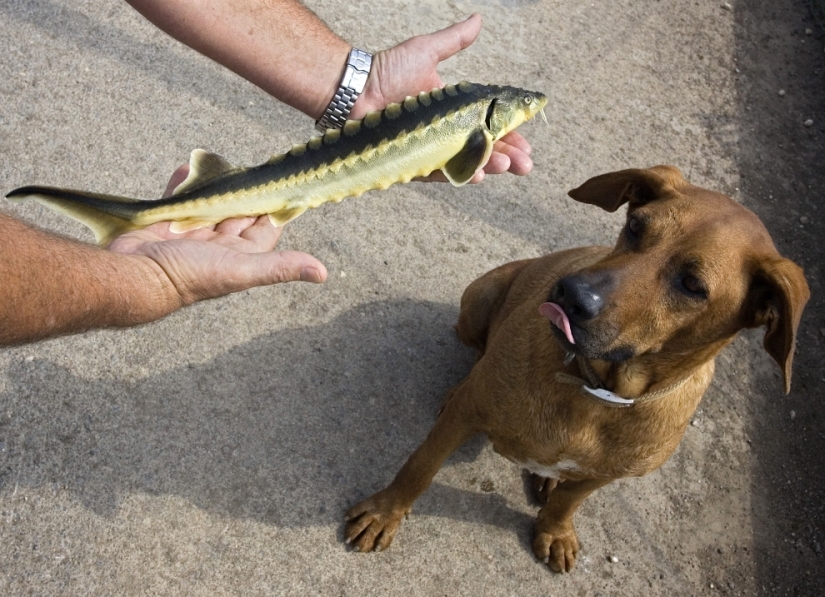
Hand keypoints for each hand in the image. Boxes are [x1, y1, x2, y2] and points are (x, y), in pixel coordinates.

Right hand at [107, 165, 326, 305]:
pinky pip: (178, 198)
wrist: (134, 276)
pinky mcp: (165, 223)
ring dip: (216, 185)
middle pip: (238, 212)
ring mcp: (190, 234)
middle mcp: (217, 246)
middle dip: (245, 191)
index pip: (266, 229)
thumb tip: (322, 273)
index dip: (275, 209)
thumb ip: (279, 267)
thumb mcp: (241, 270)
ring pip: (210, 204)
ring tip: (222, 164)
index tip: (285, 184)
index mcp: (239, 256)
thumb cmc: (189, 277)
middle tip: (254, 167)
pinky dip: (184, 183)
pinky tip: (189, 167)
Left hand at [352, 14, 532, 182]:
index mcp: (453, 111)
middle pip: (483, 149)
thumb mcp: (425, 52)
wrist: (354, 90)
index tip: (527, 143)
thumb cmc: (385, 70)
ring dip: (490, 165)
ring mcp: (430, 149)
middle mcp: (444, 133)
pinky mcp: (413, 163)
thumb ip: (453, 41)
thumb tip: (479, 20)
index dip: (511, 135)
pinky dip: (460, 174)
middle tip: (525, 165)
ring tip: (506, 166)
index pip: (489, 126)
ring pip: (466, 163)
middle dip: (508, 158)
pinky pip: (440, 173)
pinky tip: (479, 174)